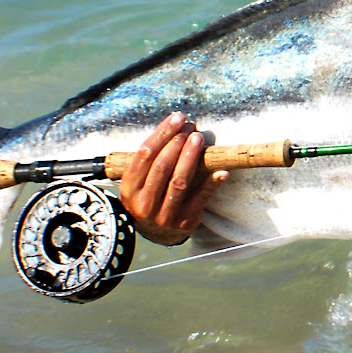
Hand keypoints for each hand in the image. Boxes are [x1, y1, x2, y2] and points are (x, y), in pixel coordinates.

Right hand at [118, 112, 227, 244]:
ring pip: (179, 181)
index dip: (162, 134)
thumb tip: (176, 127)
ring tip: (199, 138)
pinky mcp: (185, 222)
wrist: (156, 234)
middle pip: (162, 167)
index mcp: (129, 189)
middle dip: (177, 143)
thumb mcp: (138, 182)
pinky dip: (211, 183)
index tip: (177, 118)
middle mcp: (143, 203)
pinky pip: (200, 199)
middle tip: (191, 127)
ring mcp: (164, 215)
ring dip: (191, 157)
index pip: (145, 155)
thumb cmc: (149, 197)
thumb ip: (150, 160)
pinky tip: (221, 170)